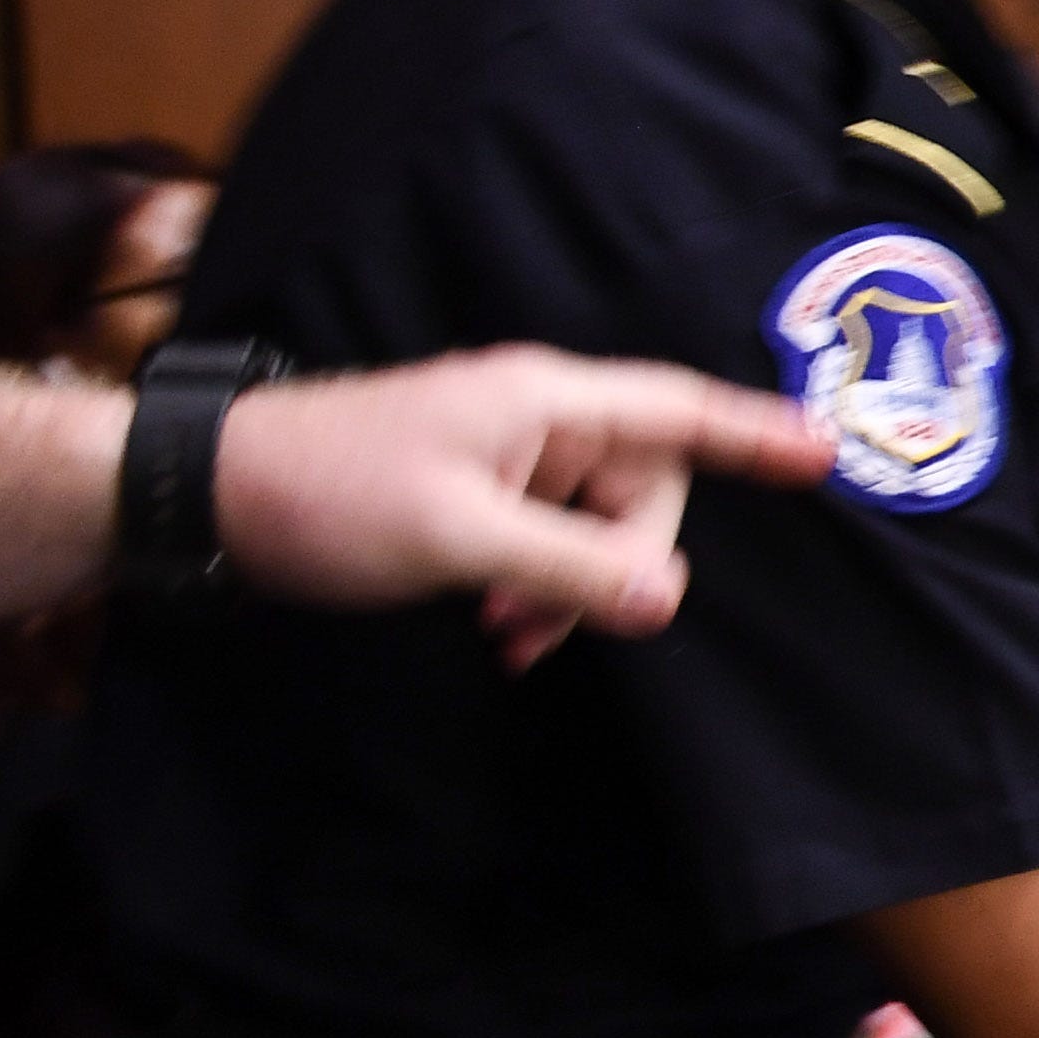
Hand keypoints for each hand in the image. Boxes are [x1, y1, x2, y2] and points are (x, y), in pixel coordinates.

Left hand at [216, 348, 828, 669]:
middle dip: (615, 566)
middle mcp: (539, 417)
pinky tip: (495, 625)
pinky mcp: (478, 487)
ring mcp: (507, 452)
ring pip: (595, 525)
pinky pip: (549, 537)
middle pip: (641, 490)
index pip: (681, 410)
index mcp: (546, 402)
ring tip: (505, 635)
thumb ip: (571, 569)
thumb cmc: (331, 496)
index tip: (827, 453)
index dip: (758, 433)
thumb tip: (669, 602)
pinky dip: (535, 586)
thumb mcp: (458, 540)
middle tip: (547, 625)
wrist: (211, 494)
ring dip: (566, 588)